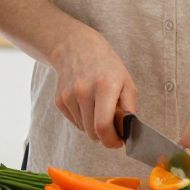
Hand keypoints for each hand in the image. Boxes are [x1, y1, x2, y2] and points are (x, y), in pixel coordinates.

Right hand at [48, 28, 136, 148]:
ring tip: (98, 106)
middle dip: (104, 135)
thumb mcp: (126, 82)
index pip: (103, 126)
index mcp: (104, 86)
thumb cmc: (106, 65)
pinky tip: (86, 102)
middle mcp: (84, 91)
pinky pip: (74, 122)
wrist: (76, 47)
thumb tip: (127, 133)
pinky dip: (82, 118)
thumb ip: (129, 109)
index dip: (111, 141)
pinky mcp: (59, 100)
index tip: (117, 142)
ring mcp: (68, 96)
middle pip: (93, 133)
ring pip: (83, 129)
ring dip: (93, 125)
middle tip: (111, 125)